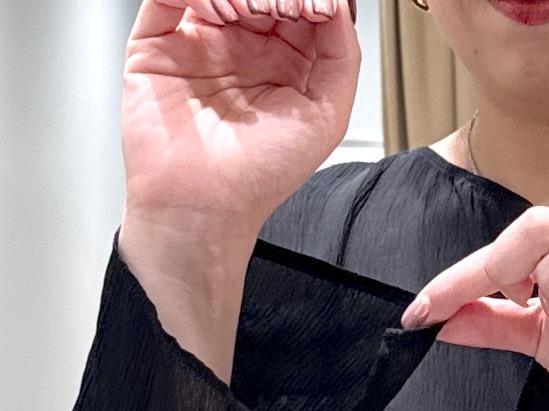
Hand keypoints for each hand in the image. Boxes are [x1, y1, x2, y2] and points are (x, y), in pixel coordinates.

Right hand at [122, 0, 358, 238]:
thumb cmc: (259, 176)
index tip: (319, 7)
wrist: (204, 206)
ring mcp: (200, 40)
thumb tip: (340, 5)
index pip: (298, 2)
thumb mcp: (326, 116)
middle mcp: (241, 46)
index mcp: (282, 61)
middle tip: (284, 8)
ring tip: (252, 12)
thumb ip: (343, 56)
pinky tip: (219, 12)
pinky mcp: (157, 42)